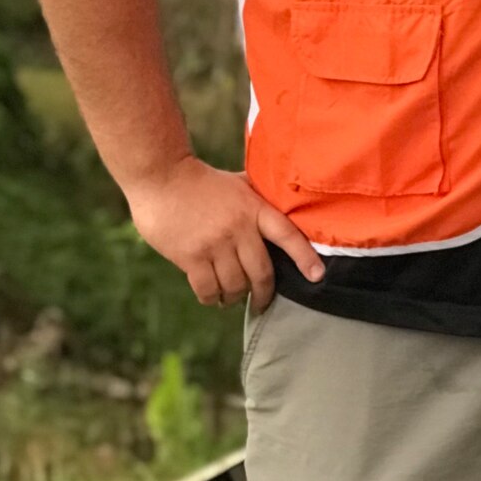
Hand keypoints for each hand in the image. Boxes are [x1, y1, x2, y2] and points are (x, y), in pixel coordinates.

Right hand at [122, 155, 324, 316]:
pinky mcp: (190, 257)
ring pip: (235, 285)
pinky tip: (212, 297)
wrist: (162, 178)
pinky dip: (213, 298)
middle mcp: (239, 228)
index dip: (305, 257)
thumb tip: (283, 205)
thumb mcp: (239, 183)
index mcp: (255, 208)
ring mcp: (214, 244)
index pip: (287, 235)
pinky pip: (208, 289)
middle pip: (261, 272)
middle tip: (262, 303)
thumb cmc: (202, 181)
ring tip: (232, 297)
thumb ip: (259, 198)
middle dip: (264, 293)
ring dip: (235, 297)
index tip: (317, 276)